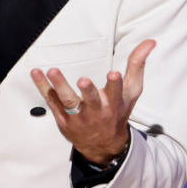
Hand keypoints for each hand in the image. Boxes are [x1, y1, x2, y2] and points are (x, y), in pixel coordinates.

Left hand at [30, 39, 155, 165]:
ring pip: (68, 101)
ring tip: (52, 71)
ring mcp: (78, 117)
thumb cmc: (118, 112)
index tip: (114, 74)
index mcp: (114, 104)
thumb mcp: (132, 91)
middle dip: (88, 91)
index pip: (116, 93)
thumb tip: (150, 42)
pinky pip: (52, 101)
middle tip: (83, 81)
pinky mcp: (63, 119)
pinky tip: (36, 73)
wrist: (103, 145)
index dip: (114, 84)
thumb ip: (138, 65)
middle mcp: (96, 111)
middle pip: (90, 101)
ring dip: (60, 86)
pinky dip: (43, 87)